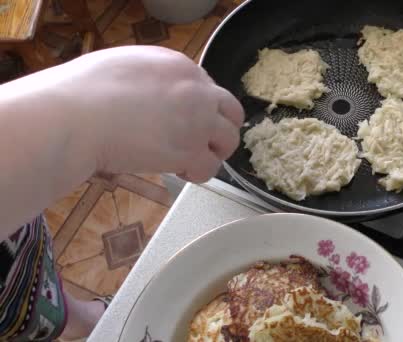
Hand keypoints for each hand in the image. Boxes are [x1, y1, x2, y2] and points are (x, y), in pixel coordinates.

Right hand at [53, 45, 243, 182]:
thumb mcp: (125, 65)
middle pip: (231, 111)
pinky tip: (180, 172)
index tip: (186, 120)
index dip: (199, 107)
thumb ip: (153, 78)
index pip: (208, 87)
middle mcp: (197, 90)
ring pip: (229, 141)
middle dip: (219, 127)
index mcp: (180, 65)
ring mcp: (198, 122)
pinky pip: (211, 168)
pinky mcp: (191, 152)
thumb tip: (156, 94)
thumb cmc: (83, 92)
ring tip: (189, 160)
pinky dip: (198, 173)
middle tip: (201, 141)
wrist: (75, 117)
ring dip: (212, 152)